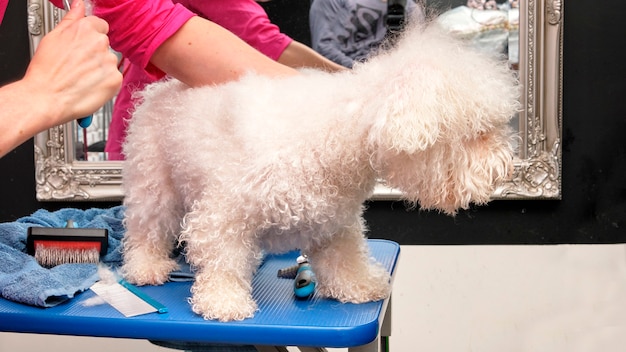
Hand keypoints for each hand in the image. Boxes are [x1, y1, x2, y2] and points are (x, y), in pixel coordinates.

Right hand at [23, 0, 121, 124]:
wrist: (46, 97)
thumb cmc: (46, 71)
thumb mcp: (53, 37)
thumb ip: (71, 19)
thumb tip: (79, 5)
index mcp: (85, 29)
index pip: (100, 25)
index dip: (90, 38)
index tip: (83, 47)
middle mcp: (100, 43)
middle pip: (105, 45)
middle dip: (95, 54)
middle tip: (78, 66)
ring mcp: (109, 61)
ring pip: (109, 63)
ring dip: (100, 69)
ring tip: (81, 78)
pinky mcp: (115, 79)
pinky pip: (114, 79)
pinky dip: (105, 84)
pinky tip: (89, 86)